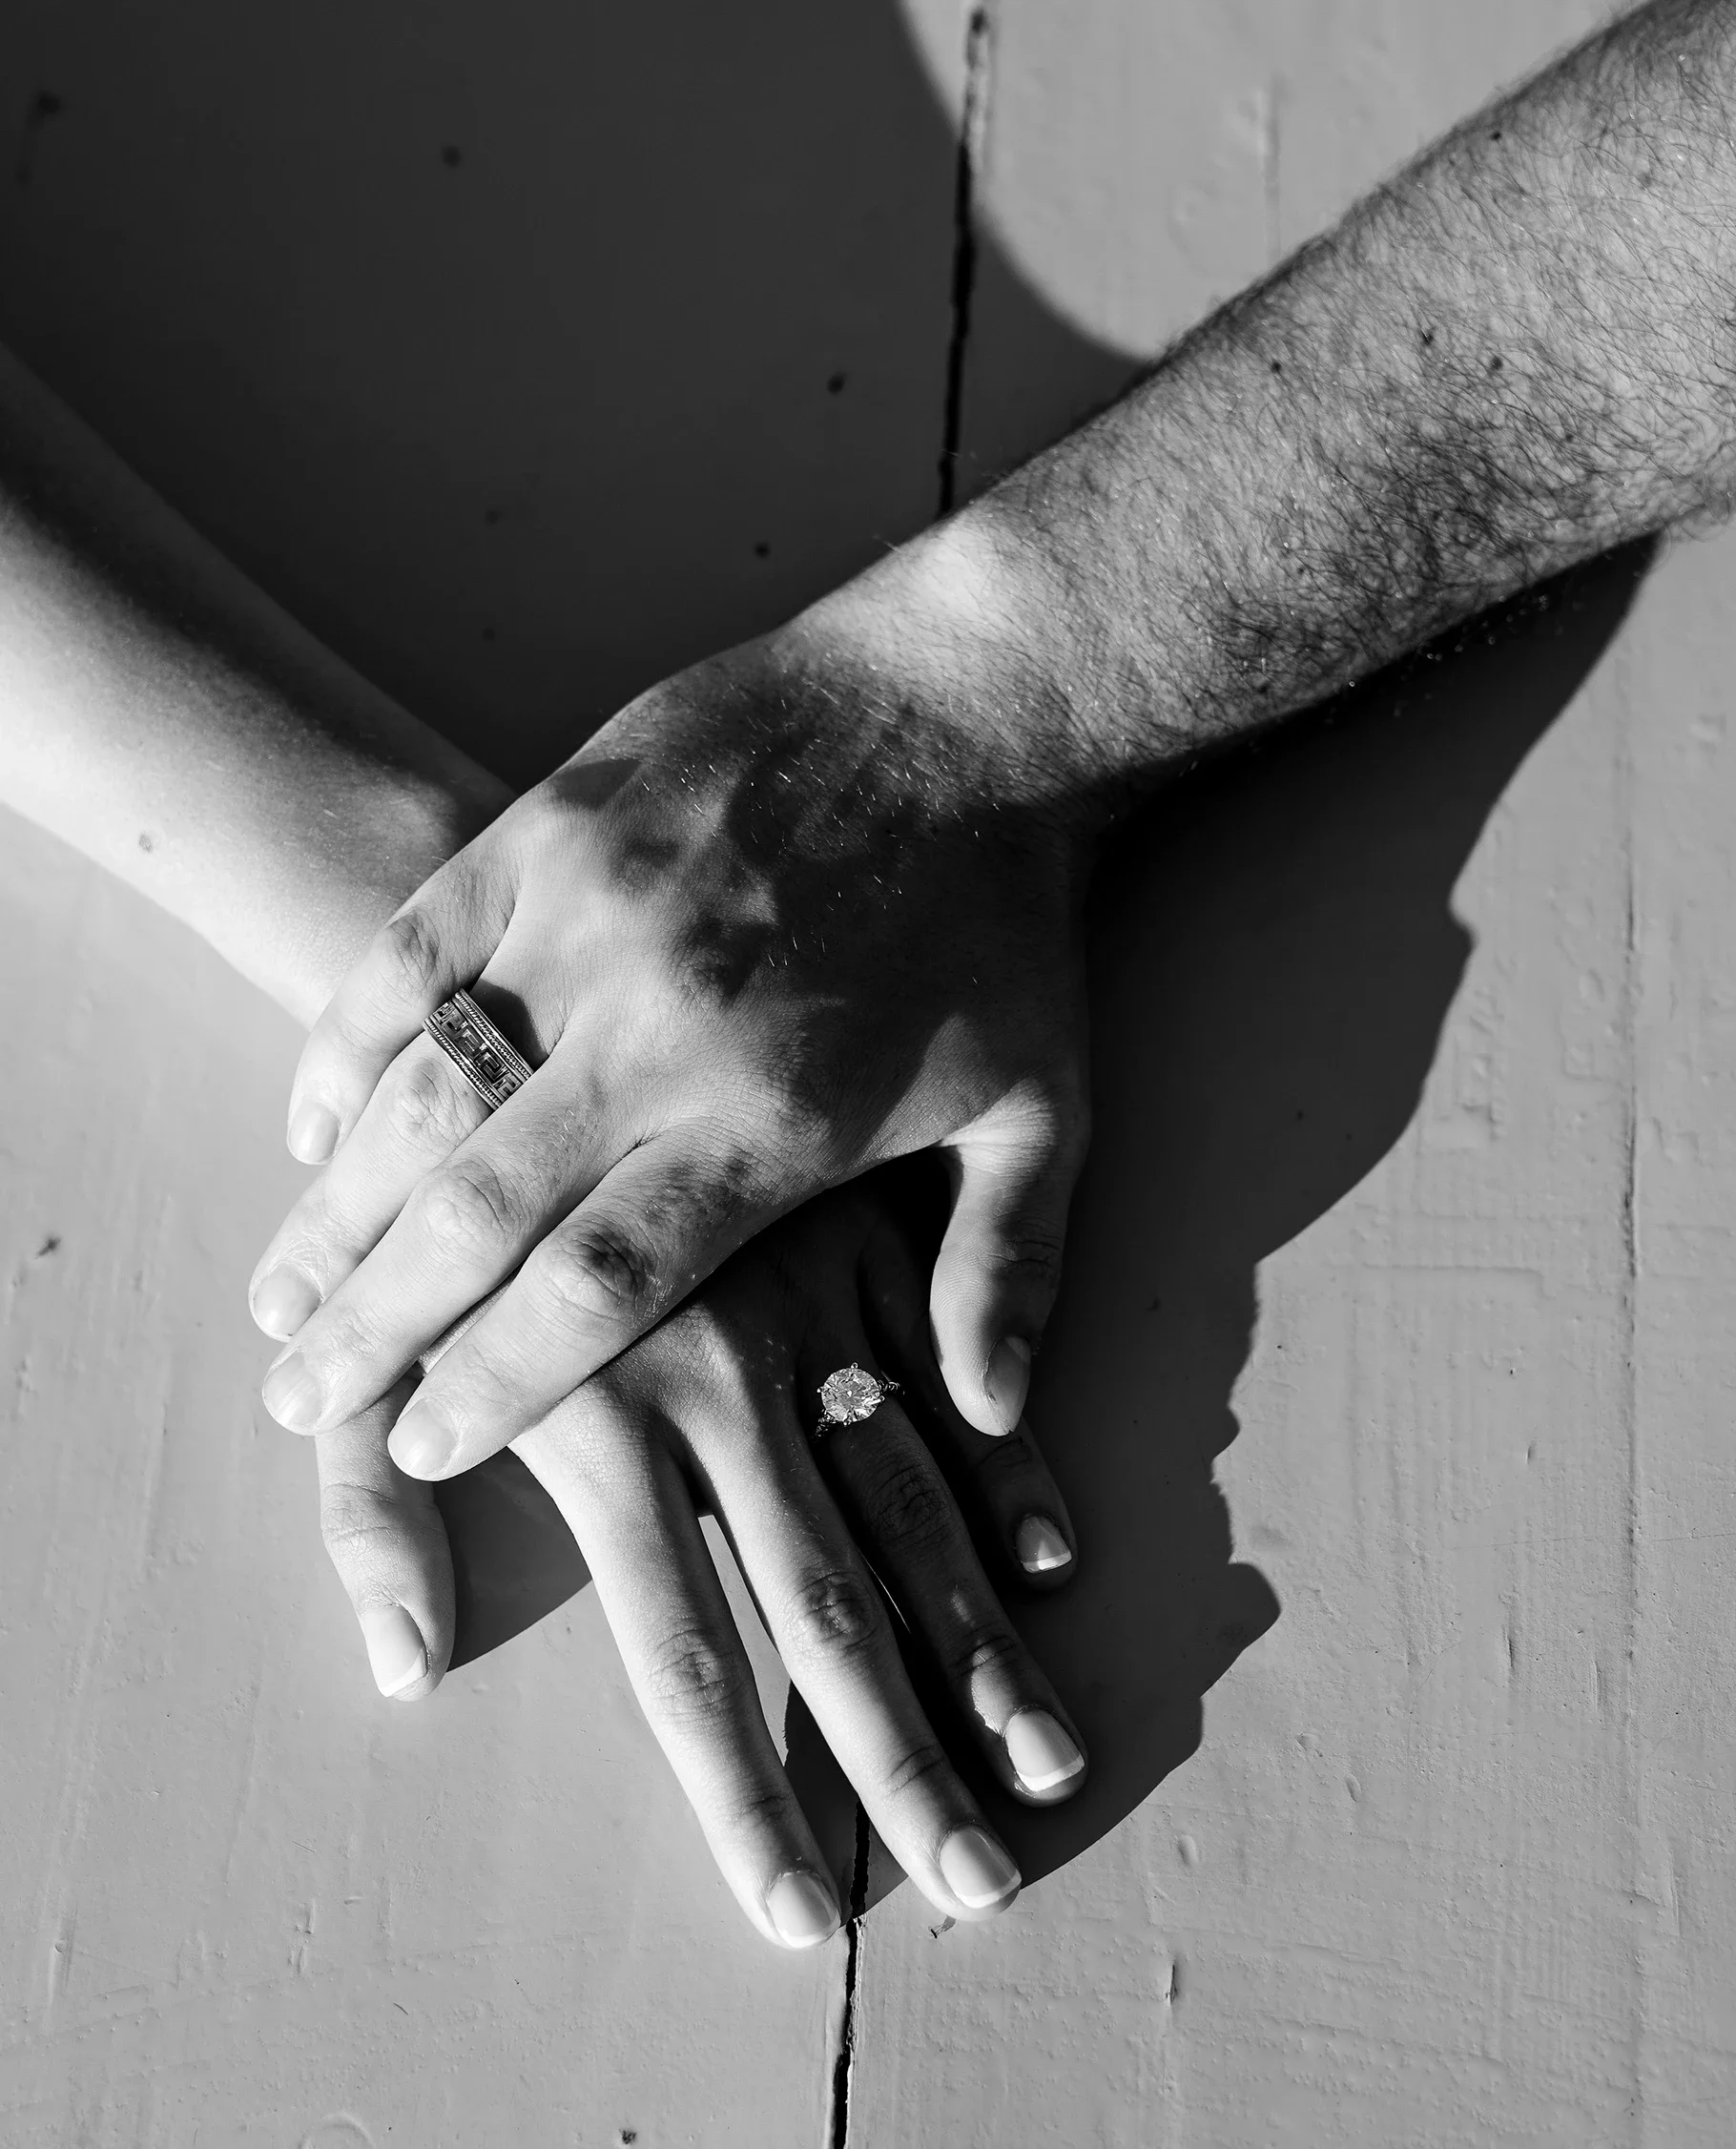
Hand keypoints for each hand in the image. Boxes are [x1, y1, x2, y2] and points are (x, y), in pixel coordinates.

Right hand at [250, 571, 1096, 1482]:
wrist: (974, 701)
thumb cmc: (1007, 922)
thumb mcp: (1046, 1112)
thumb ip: (1004, 1271)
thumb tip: (988, 1417)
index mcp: (780, 1121)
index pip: (603, 1287)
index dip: (501, 1379)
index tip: (425, 1447)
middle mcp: (668, 1033)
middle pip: (479, 1213)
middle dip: (373, 1326)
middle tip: (295, 1400)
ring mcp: (594, 921)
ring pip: (423, 1091)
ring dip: (333, 1207)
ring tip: (275, 1297)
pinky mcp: (551, 828)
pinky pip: (412, 953)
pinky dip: (346, 1044)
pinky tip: (310, 1126)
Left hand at [312, 1178, 1086, 1942]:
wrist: (537, 983)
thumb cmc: (428, 1203)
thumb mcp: (361, 1356)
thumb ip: (366, 1517)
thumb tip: (403, 1669)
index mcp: (601, 1422)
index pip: (676, 1656)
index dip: (740, 1798)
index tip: (799, 1918)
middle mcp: (722, 1379)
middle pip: (825, 1608)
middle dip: (902, 1760)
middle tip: (976, 1885)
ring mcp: (808, 1305)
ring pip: (912, 1503)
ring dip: (983, 1641)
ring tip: (1046, 1764)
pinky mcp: (865, 1236)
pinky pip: (948, 1373)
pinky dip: (1008, 1470)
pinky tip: (1053, 1564)